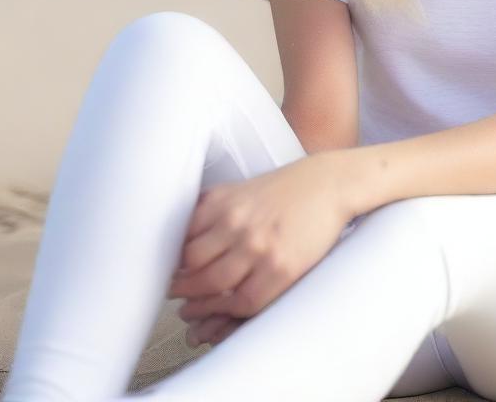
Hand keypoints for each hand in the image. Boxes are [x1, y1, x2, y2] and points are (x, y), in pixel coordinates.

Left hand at [167, 152, 353, 334]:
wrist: (329, 184)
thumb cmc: (285, 188)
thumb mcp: (241, 189)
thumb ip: (211, 209)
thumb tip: (178, 240)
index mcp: (222, 202)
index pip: (181, 241)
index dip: (170, 263)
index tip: (167, 272)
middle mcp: (236, 224)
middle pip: (192, 266)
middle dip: (179, 286)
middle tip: (173, 294)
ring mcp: (259, 248)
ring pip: (213, 286)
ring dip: (197, 303)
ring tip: (189, 309)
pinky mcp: (281, 269)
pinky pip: (244, 301)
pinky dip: (226, 310)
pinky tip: (221, 309)